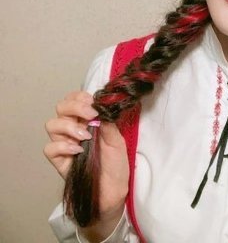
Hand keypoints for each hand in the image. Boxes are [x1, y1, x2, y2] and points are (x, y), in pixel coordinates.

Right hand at [43, 91, 128, 215]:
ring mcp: (65, 144)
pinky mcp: (59, 161)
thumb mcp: (117, 139)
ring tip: (86, 136)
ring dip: (69, 126)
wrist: (113, 191)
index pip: (75, 99)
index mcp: (87, 120)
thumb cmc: (116, 164)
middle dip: (75, 107)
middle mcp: (73, 129)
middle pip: (61, 108)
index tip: (94, 104)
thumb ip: (107, 122)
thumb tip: (101, 105)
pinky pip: (50, 148)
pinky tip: (78, 150)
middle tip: (91, 116)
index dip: (81, 97)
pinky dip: (62, 146)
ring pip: (52, 124)